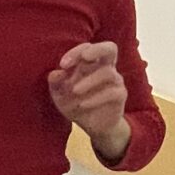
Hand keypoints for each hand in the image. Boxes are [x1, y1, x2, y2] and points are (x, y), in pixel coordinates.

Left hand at [47, 43, 129, 158]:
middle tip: (84, 57)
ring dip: (89, 80)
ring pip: (107, 73)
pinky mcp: (120, 96)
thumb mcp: (60, 94)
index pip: (87, 48)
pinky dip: (96, 98)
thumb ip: (55, 83)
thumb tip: (55, 73)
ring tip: (75, 91)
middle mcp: (106, 68)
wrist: (92, 126)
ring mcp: (115, 81)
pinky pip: (112, 92)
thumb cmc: (75, 103)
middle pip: (110, 48)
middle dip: (97, 49)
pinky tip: (83, 104)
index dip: (76, 52)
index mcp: (92, 63)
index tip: (63, 65)